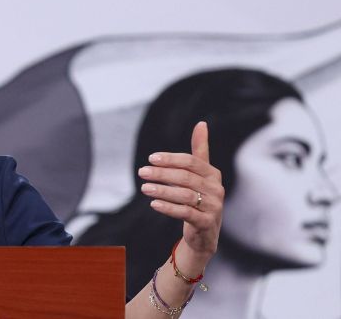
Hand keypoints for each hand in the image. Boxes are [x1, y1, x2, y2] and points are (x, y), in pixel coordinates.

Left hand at [138, 121, 224, 264]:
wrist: (204, 234)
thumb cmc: (199, 198)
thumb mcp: (200, 175)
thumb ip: (200, 150)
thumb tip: (201, 123)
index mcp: (213, 174)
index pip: (191, 162)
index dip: (171, 159)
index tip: (150, 158)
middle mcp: (216, 189)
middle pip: (186, 177)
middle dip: (162, 174)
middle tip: (141, 172)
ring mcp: (214, 207)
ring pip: (185, 195)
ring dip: (162, 190)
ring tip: (144, 188)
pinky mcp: (207, 223)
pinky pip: (186, 213)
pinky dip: (168, 207)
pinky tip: (154, 204)